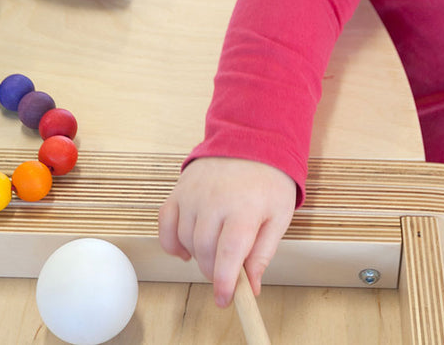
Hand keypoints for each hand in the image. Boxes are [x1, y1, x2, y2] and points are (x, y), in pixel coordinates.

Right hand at [157, 156, 295, 307]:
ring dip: (198, 257)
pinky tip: (187, 249)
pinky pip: (166, 225)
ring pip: (186, 241)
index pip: (229, 254)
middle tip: (227, 273)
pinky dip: (172, 243)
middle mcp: (214, 201)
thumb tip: (250, 287)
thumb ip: (263, 253)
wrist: (251, 142)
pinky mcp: (179, 190)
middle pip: (205, 251)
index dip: (224, 282)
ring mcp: (193, 194)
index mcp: (244, 209)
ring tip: (215, 252)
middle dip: (215, 271)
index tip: (225, 300)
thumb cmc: (268, 182)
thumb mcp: (278, 217)